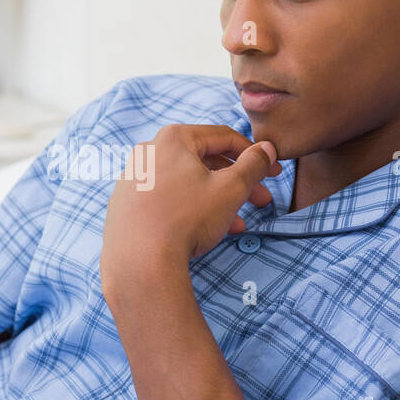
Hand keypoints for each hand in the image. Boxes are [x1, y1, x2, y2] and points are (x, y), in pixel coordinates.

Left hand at [100, 124, 280, 280]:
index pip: (224, 137)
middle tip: (262, 200)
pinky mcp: (127, 206)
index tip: (272, 171)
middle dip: (238, 182)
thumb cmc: (186, 219)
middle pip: (204, 161)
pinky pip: (167, 200)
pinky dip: (192, 210)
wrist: (139, 261)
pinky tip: (211, 231)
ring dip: (218, 200)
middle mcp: (148, 153)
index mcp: (173, 139)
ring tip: (240, 223)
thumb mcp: (231, 189)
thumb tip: (266, 149)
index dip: (255, 154)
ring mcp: (134, 180)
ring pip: (187, 184)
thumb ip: (253, 165)